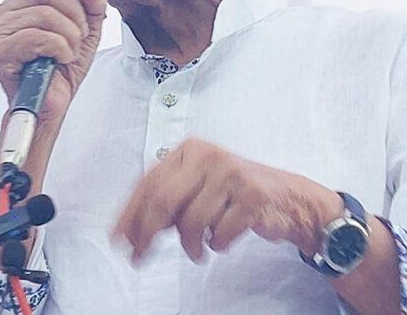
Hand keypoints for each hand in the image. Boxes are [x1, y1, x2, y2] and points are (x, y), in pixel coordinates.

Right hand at [0, 0, 107, 126]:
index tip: (80, 8)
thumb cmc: (62, 67)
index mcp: (20, 0)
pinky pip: (39, 37)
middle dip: (74, 12)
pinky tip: (60, 60)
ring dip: (70, 36)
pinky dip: (61, 49)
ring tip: (69, 52)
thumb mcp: (86, 28)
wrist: (51, 105)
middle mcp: (3, 12)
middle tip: (78, 36)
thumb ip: (92, 2)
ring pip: (45, 13)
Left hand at [112, 138, 342, 263]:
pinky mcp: (252, 196)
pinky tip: (222, 239)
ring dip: (191, 245)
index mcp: (189, 150)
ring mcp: (231, 174)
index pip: (148, 183)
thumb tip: (131, 230)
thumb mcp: (197, 186)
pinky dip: (217, 244)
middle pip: (163, 200)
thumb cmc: (235, 192)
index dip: (129, 215)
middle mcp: (208, 156)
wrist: (288, 197)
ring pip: (191, 221)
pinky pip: (219, 233)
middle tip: (140, 257)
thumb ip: (167, 201)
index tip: (118, 240)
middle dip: (147, 235)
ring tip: (198, 249)